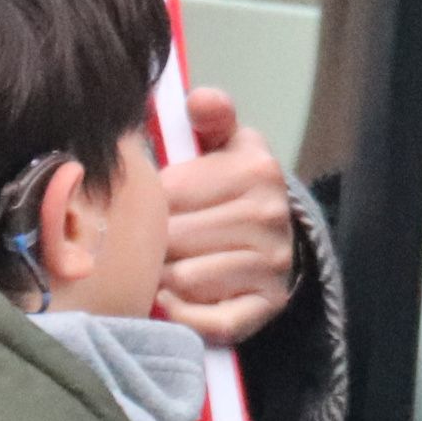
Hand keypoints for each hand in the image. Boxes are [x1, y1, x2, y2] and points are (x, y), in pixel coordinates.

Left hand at [157, 85, 297, 346]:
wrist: (272, 243)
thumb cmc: (227, 190)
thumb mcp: (223, 145)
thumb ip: (209, 117)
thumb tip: (199, 99)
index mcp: (257, 168)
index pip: (170, 192)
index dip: (149, 204)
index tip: (149, 208)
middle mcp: (271, 216)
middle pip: (173, 238)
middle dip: (152, 245)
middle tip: (148, 245)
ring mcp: (273, 265)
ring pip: (185, 279)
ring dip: (163, 279)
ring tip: (163, 269)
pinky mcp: (267, 307)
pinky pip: (210, 321)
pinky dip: (184, 315)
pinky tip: (174, 301)